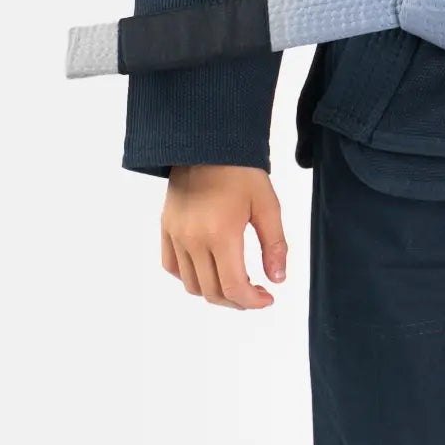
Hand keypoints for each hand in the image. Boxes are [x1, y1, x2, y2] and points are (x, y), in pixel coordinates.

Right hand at [160, 165, 287, 309]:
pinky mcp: (166, 228)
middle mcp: (193, 240)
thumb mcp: (267, 205)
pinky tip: (209, 269)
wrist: (207, 143)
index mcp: (221, 234)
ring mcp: (176, 235)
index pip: (233, 287)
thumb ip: (274, 245)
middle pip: (212, 292)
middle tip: (256, 294)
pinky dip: (190, 277)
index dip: (252, 301)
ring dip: (214, 293)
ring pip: (191, 285)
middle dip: (237, 301)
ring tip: (235, 283)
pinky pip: (172, 267)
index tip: (267, 298)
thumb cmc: (241, 171)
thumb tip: (278, 279)